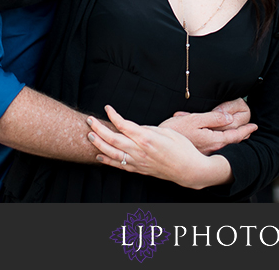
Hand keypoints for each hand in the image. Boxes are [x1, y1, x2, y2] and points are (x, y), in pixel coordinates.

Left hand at [88, 107, 231, 189]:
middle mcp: (139, 151)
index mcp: (147, 138)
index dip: (113, 115)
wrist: (189, 170)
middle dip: (98, 129)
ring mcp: (138, 162)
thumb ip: (149, 129)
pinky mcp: (140, 170)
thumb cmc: (183, 148)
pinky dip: (108, 161)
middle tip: (89, 121)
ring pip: (112, 154)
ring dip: (99, 144)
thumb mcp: (167, 132)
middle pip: (113, 139)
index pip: (123, 125)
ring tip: (89, 136)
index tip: (107, 108)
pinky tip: (100, 156)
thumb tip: (135, 128)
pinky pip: (120, 166)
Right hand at [160, 98, 256, 154]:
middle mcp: (212, 148)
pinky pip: (217, 147)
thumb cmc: (175, 130)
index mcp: (213, 139)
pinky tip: (223, 138)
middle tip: (251, 128)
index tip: (255, 126)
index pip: (235, 135)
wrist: (158, 144)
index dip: (246, 130)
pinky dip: (225, 142)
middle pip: (232, 142)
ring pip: (225, 145)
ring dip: (235, 138)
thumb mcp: (195, 119)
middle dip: (243, 134)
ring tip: (242, 133)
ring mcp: (205, 152)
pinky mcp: (199, 152)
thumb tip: (230, 118)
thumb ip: (214, 118)